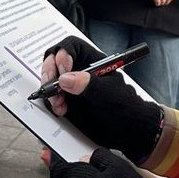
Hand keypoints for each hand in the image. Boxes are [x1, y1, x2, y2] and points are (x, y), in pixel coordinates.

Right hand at [40, 36, 162, 162]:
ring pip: (51, 78)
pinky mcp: (67, 100)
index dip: (63, 54)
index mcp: (93, 62)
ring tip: (58, 102)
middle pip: (55, 60)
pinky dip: (52, 101)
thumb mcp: (109, 95)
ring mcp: (72, 85)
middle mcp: (80, 71)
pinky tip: (60, 109)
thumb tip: (66, 78)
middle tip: (51, 85)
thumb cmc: (126, 108)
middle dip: (50, 72)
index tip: (63, 69)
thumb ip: (89, 84)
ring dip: (50, 89)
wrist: (128, 130)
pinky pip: (52, 95)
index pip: (72, 47)